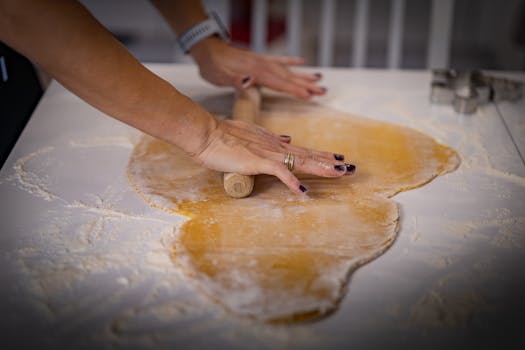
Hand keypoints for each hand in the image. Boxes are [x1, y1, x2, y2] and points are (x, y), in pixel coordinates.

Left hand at [190, 37, 325, 98]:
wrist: (207, 50)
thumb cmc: (212, 66)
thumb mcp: (219, 76)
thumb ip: (235, 80)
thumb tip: (251, 82)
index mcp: (254, 72)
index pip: (278, 83)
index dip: (294, 89)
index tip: (309, 95)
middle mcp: (262, 65)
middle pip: (288, 77)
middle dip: (306, 84)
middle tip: (323, 91)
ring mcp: (262, 61)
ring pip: (287, 69)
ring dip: (303, 75)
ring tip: (320, 80)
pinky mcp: (259, 59)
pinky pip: (279, 60)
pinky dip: (291, 61)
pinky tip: (303, 62)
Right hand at [193, 118, 354, 193]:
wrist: (206, 133)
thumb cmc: (222, 135)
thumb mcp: (251, 133)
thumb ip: (269, 137)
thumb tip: (286, 138)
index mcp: (274, 143)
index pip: (303, 150)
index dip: (322, 155)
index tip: (338, 159)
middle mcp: (276, 147)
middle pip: (308, 156)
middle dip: (331, 163)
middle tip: (351, 168)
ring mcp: (268, 154)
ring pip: (301, 162)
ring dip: (322, 168)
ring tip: (342, 173)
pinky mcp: (257, 161)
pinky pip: (279, 172)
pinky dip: (292, 181)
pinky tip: (304, 190)